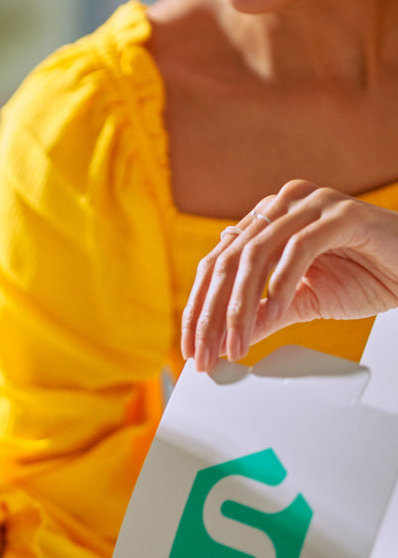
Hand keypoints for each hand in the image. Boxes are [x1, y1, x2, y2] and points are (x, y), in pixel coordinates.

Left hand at [181, 179, 397, 371]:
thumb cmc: (366, 276)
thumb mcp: (301, 303)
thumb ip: (263, 314)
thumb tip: (223, 339)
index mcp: (266, 221)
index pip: (217, 264)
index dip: (198, 308)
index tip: (192, 349)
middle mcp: (282, 206)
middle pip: (228, 261)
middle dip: (212, 315)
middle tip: (207, 353)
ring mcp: (311, 205)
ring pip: (255, 255)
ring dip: (241, 307)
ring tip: (237, 342)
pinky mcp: (342, 214)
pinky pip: (299, 248)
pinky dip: (282, 285)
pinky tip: (276, 313)